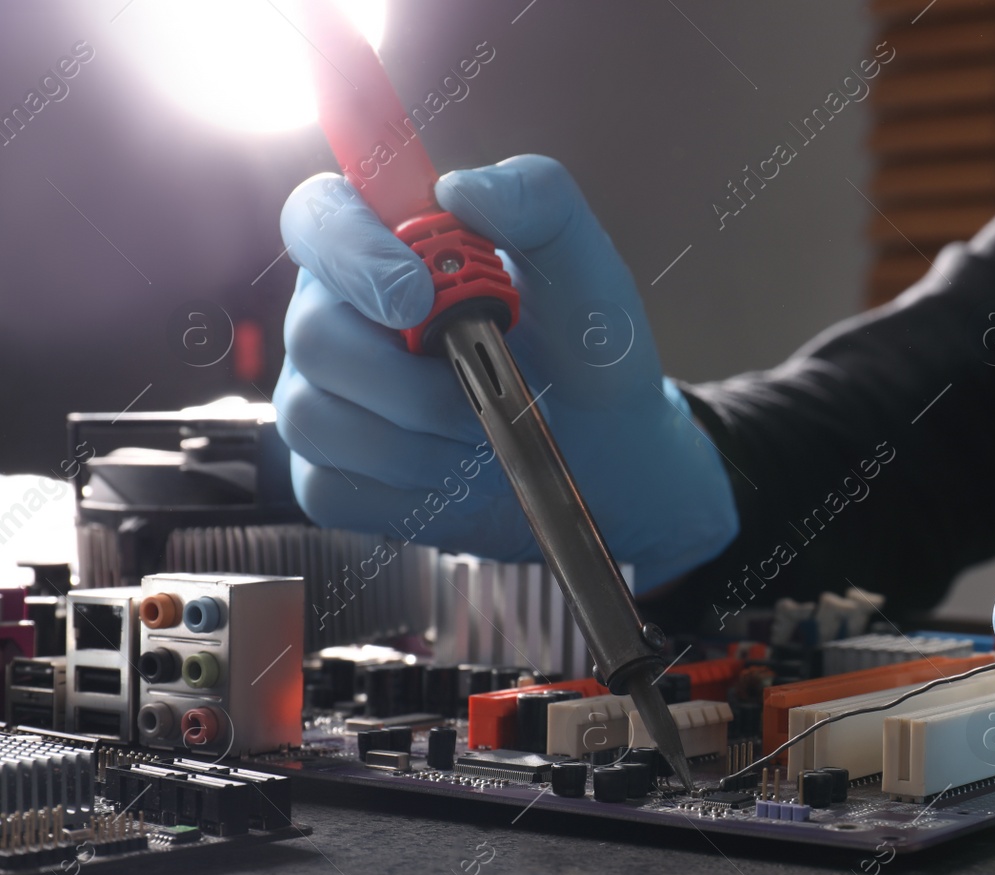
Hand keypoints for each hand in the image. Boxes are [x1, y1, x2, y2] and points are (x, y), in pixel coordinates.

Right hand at [273, 155, 738, 592]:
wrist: (602, 454)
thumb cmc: (583, 350)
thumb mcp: (584, 266)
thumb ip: (536, 199)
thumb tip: (458, 188)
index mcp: (380, 246)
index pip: (316, 218)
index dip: (349, 253)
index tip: (416, 295)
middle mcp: (334, 316)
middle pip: (314, 334)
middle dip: (410, 378)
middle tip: (489, 388)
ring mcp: (320, 397)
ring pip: (318, 418)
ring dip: (420, 439)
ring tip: (484, 432)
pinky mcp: (327, 475)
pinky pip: (330, 487)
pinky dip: (406, 489)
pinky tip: (453, 475)